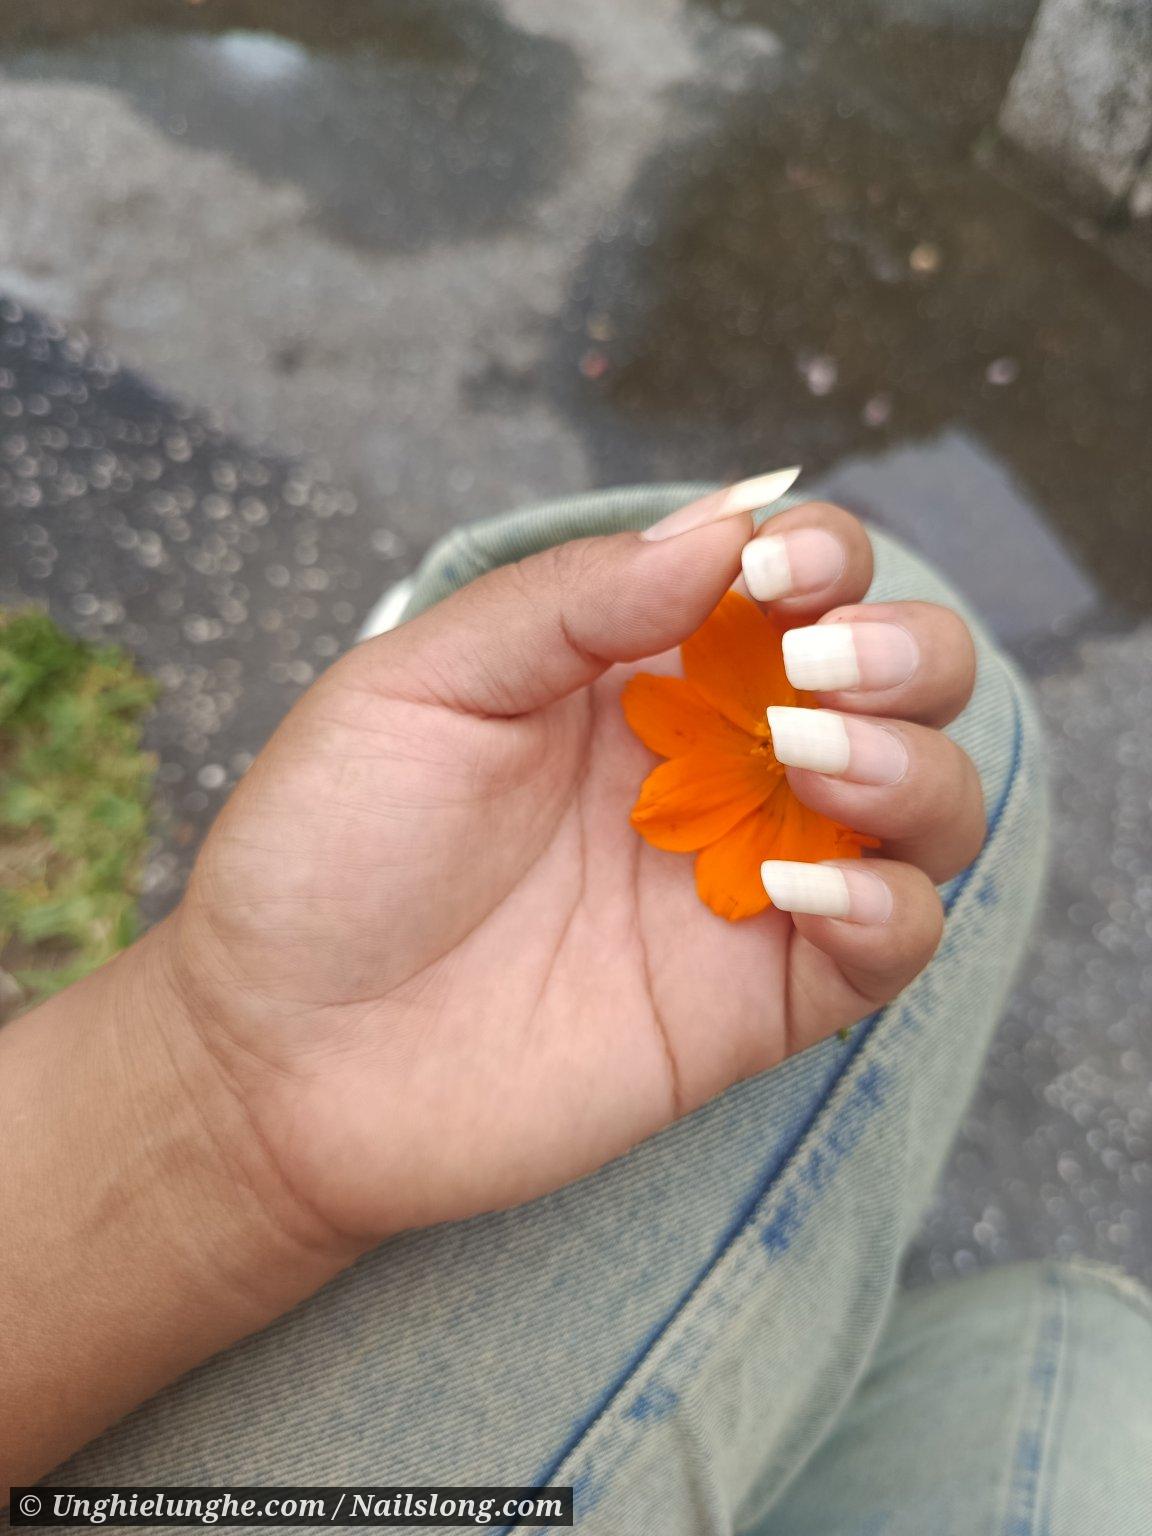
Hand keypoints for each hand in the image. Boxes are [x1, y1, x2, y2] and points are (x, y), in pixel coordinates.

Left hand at [166, 495, 981, 1243]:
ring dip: (912, 765)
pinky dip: (888, 907)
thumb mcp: (421, 683)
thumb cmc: (330, 850)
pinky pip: (894, 944)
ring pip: (927, 804)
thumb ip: (571, 601)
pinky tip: (802, 890)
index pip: (797, 584)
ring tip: (815, 759)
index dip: (824, 556)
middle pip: (902, 680)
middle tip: (814, 669)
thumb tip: (724, 526)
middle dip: (903, 650)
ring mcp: (748, 884)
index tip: (779, 574)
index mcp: (642, 671)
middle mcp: (720, 767)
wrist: (282, 1052)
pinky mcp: (757, 1002)